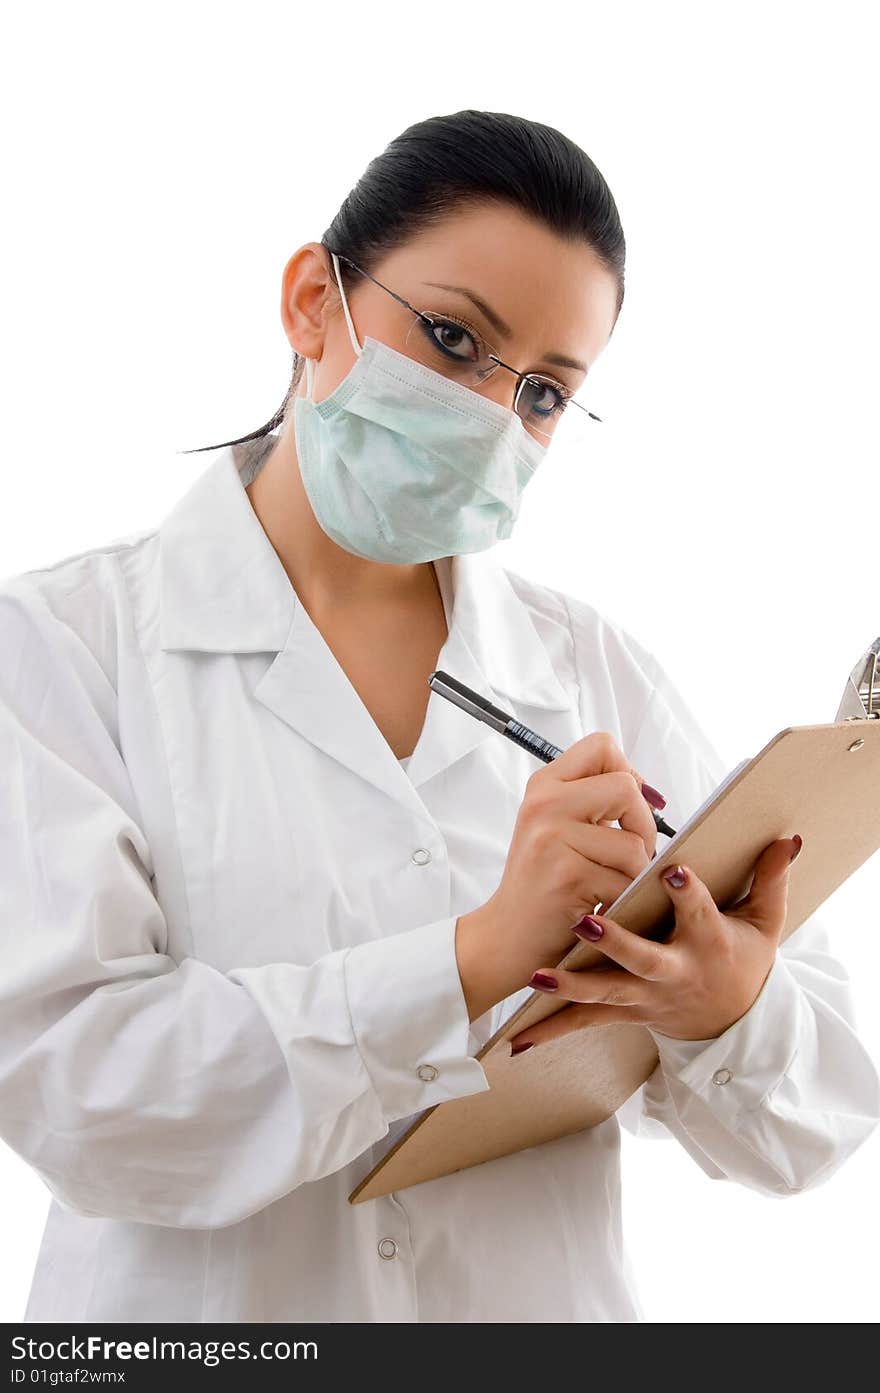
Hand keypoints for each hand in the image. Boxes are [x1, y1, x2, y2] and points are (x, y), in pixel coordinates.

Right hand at [455, 731, 663, 1020]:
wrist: (507, 937)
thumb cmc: (543, 883)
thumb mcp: (555, 826)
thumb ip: (591, 800)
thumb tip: (649, 792)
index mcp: (544, 785)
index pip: (602, 745)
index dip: (628, 773)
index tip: (625, 808)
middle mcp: (544, 803)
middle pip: (626, 788)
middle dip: (642, 826)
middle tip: (628, 854)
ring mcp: (553, 838)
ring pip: (635, 843)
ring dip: (634, 873)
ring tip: (607, 886)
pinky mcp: (568, 875)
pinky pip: (627, 881)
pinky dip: (623, 900)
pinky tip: (600, 905)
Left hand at [507, 834, 802, 1051]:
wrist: (730, 1022)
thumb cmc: (742, 958)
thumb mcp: (765, 923)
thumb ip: (771, 879)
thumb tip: (786, 837)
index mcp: (708, 944)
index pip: (699, 914)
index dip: (687, 894)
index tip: (671, 870)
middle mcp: (674, 973)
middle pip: (644, 959)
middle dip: (615, 942)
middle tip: (584, 919)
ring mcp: (645, 998)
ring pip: (606, 993)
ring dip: (571, 985)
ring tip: (536, 976)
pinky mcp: (623, 1014)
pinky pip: (585, 1022)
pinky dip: (552, 1028)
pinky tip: (518, 1038)